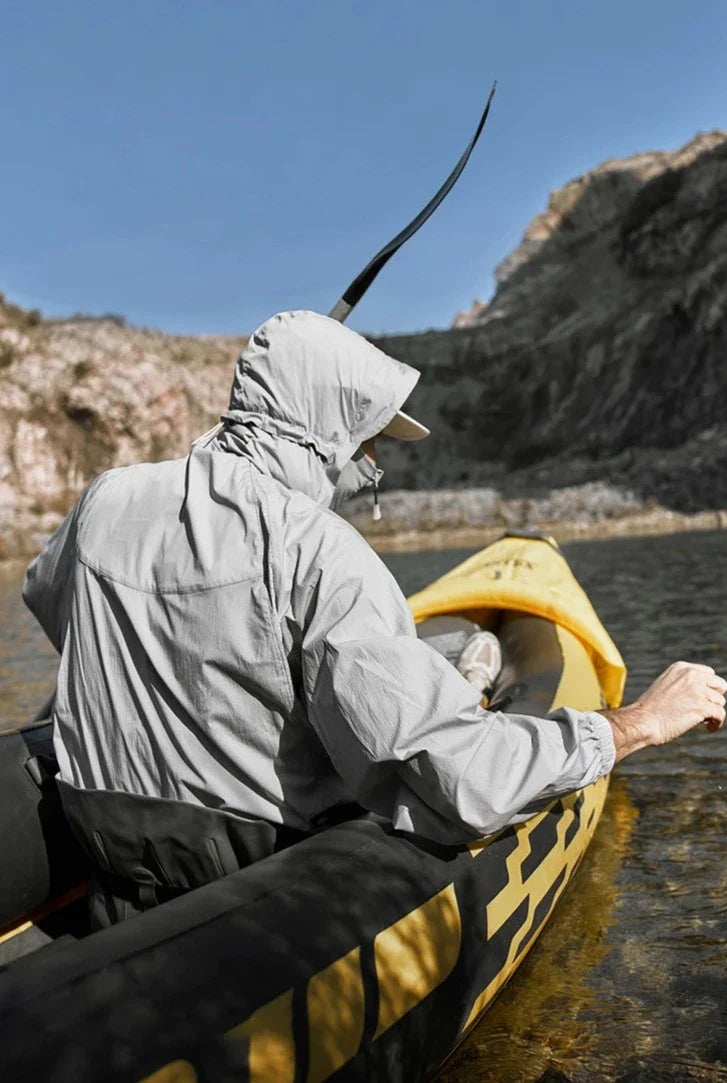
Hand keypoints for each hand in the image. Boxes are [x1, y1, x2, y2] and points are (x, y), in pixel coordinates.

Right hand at [601, 661, 726, 763]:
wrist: (643, 721)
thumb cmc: (651, 709)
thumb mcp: (666, 686)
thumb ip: (684, 684)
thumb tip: (706, 695)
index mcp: (681, 668)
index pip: (709, 674)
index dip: (708, 688)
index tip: (702, 699)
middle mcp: (691, 675)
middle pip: (720, 685)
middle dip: (714, 698)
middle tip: (705, 709)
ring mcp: (697, 690)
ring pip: (720, 701)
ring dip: (713, 712)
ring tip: (703, 721)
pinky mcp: (702, 706)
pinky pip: (721, 714)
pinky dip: (717, 723)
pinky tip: (710, 727)